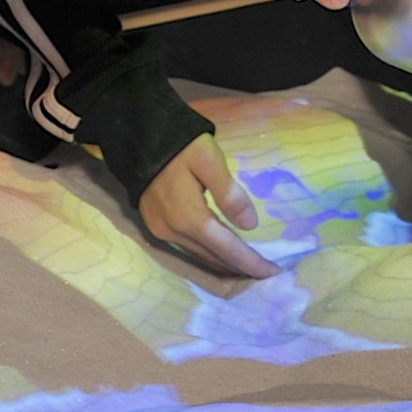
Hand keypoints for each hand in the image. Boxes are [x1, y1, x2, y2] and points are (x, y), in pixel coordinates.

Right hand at [138, 133, 278, 279]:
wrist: (137, 138)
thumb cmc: (179, 145)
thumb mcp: (209, 160)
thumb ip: (229, 194)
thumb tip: (250, 226)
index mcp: (189, 217)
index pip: (227, 248)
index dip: (251, 262)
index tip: (273, 272)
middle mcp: (174, 232)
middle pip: (214, 258)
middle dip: (241, 267)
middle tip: (266, 273)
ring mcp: (161, 231)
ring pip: (199, 256)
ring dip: (224, 264)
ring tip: (247, 268)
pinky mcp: (155, 227)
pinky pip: (187, 249)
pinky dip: (208, 255)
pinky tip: (220, 255)